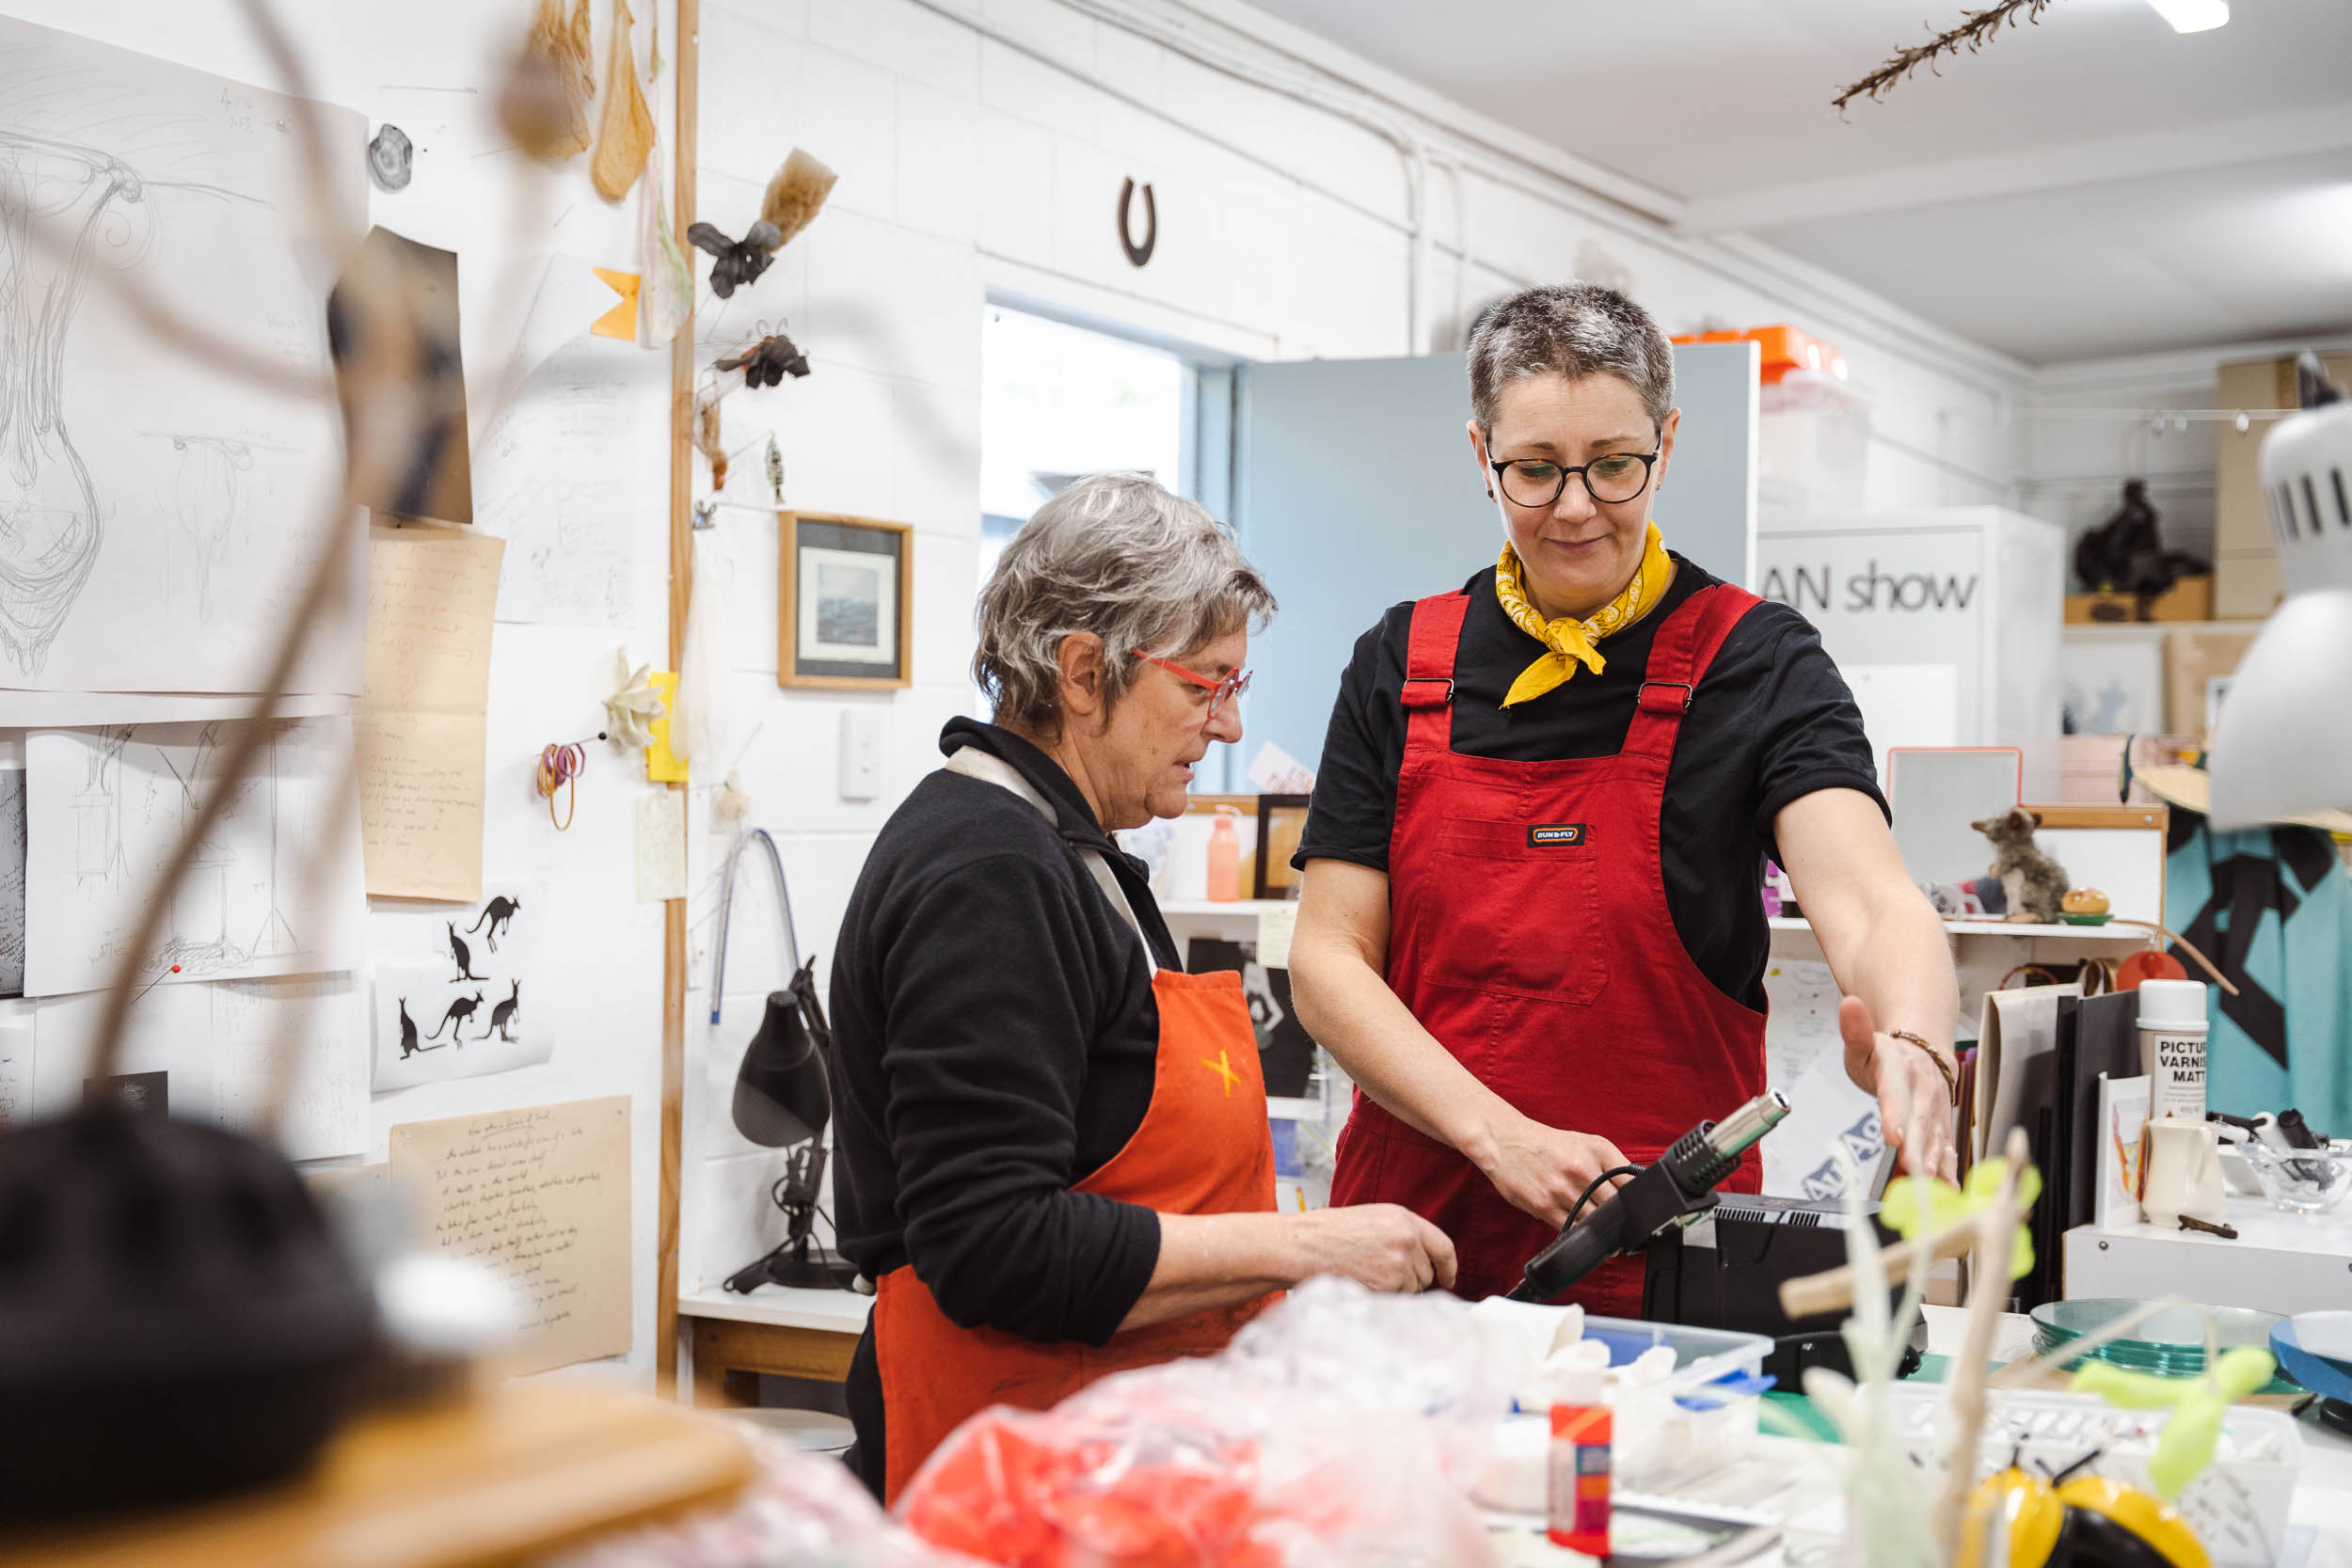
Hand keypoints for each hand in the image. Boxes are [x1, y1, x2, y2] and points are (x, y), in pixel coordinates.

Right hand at [1290, 1203, 1457, 1293]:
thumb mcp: (1373, 1219)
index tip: (1447, 1278)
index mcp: (1404, 1219)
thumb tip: (1424, 1260)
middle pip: (1428, 1273)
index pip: (1444, 1247)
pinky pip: (1396, 1300)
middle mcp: (1407, 1239)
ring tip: (1367, 1275)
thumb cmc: (1330, 1233)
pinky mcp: (1387, 1284)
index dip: (1448, 1267)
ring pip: (1413, 1289)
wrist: (1305, 1245)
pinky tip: (1363, 1283)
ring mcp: (1399, 1263)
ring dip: (1396, 1290)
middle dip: (1412, 1280)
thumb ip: (1403, 1234)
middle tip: (1385, 1276)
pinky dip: (1383, 1297)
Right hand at [1469, 1113, 1633, 1228]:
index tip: (1641, 1212)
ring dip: (1601, 1230)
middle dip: (1621, 1219)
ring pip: (1595, 1221)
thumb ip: (1613, 1166)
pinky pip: (1571, 1228)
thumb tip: (1637, 1193)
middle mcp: (1582, 1168)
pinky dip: (1579, 1232)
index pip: (1631, 1183)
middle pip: (1615, 1206)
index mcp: (1598, 1150)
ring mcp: (1562, 1189)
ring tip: (1605, 1233)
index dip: (1640, 1202)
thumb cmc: (1548, 1145)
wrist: (1505, 1142)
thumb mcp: (1587, 1144)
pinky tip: (1583, 1231)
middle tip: (1625, 1228)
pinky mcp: (1544, 1206)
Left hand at [1840, 995, 1955, 1181]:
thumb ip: (1853, 1029)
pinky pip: (1947, 1146)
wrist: (1923, 1050)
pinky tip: (1948, 1186)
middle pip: (1919, 1121)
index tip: (1894, 1136)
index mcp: (1899, 1068)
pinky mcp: (1943, 1123)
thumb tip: (1849, 1004)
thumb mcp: (1863, 1042)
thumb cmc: (1887, 1053)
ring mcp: (1936, 1107)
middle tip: (1913, 1171)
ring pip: (1936, 1136)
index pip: (1894, 1093)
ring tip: (1930, 1183)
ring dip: (1934, 1161)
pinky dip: (1948, 1166)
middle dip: (1918, 1146)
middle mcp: (1923, 1089)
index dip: (1895, 1115)